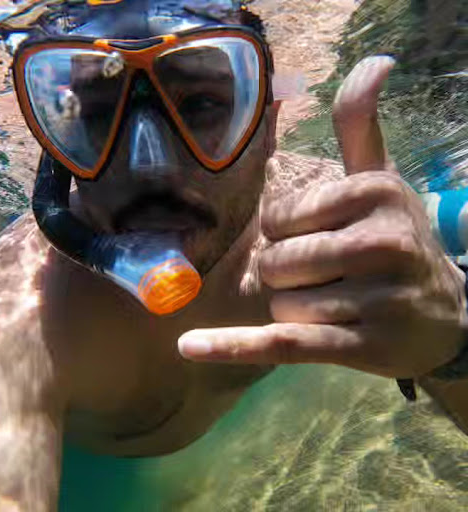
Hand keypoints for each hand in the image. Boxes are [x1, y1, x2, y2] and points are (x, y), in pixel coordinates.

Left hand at [178, 56, 466, 378]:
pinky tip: (189, 348)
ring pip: (281, 304)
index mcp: (373, 193)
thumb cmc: (397, 241)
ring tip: (340, 306)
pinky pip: (285, 342)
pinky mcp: (361, 347)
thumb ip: (362, 129)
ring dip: (296, 308)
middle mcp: (380, 242)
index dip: (286, 234)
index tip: (320, 239)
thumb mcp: (380, 182)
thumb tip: (374, 64)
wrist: (444, 314)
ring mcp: (375, 299)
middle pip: (275, 262)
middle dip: (288, 274)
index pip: (277, 219)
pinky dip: (234, 346)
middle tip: (330, 279)